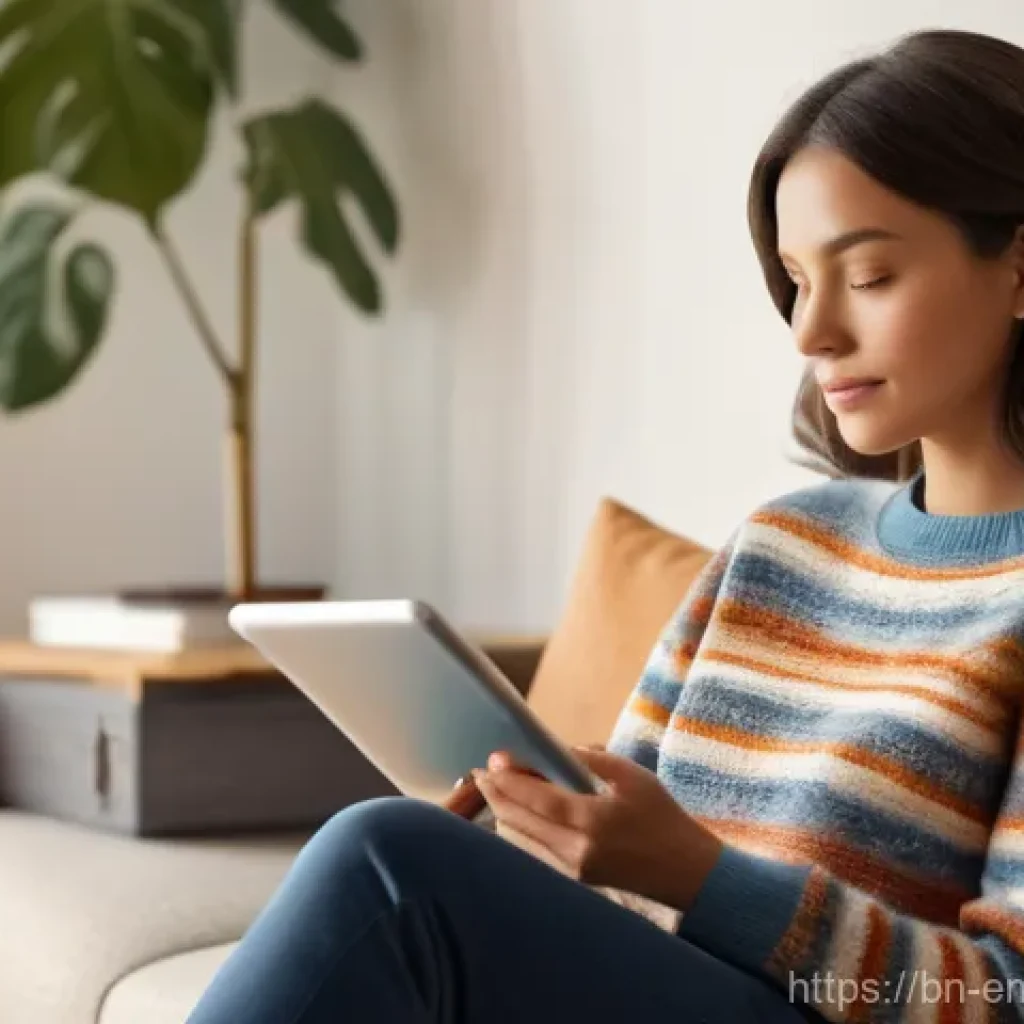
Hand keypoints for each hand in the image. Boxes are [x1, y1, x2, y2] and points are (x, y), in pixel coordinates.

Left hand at [472, 747, 722, 911]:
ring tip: (495, 788)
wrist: (684, 871)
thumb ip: (593, 759)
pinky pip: (531, 852)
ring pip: (518, 840)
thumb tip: (558, 749)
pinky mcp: (572, 879)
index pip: (535, 799)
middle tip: (482, 772)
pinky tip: (515, 813)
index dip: (508, 779)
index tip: (491, 760)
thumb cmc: (662, 817)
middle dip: (495, 794)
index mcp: (591, 821)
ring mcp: (571, 869)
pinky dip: (517, 830)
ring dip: (502, 813)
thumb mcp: (633, 776)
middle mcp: (575, 849)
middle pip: (517, 821)